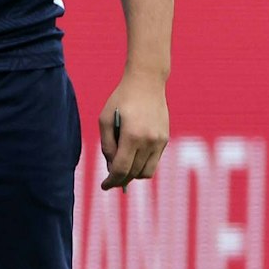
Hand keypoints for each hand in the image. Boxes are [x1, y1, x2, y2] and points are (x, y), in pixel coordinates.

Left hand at [98, 73, 167, 189]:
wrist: (147, 82)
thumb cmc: (121, 99)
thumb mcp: (105, 119)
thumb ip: (107, 145)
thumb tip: (111, 166)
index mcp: (132, 136)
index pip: (121, 169)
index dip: (111, 181)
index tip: (104, 186)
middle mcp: (148, 141)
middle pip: (133, 173)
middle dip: (120, 180)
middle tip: (110, 181)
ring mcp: (159, 141)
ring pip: (147, 172)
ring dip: (133, 175)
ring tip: (123, 170)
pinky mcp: (165, 139)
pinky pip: (154, 161)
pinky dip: (143, 165)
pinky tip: (134, 159)